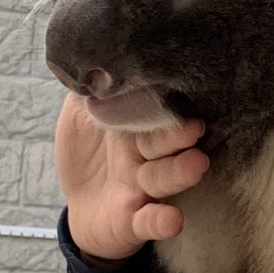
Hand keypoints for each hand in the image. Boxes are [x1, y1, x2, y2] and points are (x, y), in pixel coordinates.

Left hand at [55, 94, 208, 264]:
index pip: (150, 112)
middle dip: (178, 134)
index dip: (162, 103)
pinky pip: (150, 221)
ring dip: (179, 172)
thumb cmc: (85, 156)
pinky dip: (162, 221)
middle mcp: (142, 156)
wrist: (80, 209)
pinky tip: (173, 220)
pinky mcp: (136, 221)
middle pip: (163, 143)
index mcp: (131, 128)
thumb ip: (84, 89)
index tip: (179, 89)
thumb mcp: (77, 117)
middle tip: (195, 125)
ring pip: (162, 178)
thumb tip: (87, 50)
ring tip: (196, 164)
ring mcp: (142, 189)